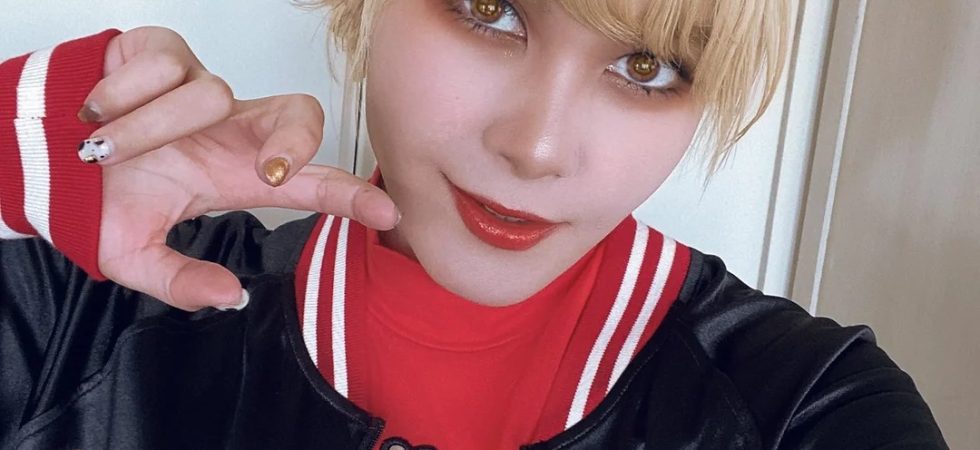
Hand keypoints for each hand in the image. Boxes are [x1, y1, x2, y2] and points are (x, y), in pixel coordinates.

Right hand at [80, 26, 398, 310]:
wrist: (42, 154)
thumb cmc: (102, 198)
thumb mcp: (132, 253)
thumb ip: (179, 281)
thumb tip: (228, 297)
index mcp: (238, 175)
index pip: (310, 180)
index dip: (350, 195)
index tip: (386, 214)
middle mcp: (233, 128)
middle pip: (302, 112)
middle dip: (295, 139)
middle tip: (263, 171)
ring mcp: (203, 87)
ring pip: (209, 96)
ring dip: (147, 130)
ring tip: (105, 150)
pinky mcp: (167, 52)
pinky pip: (164, 66)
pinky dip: (120, 96)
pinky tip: (97, 112)